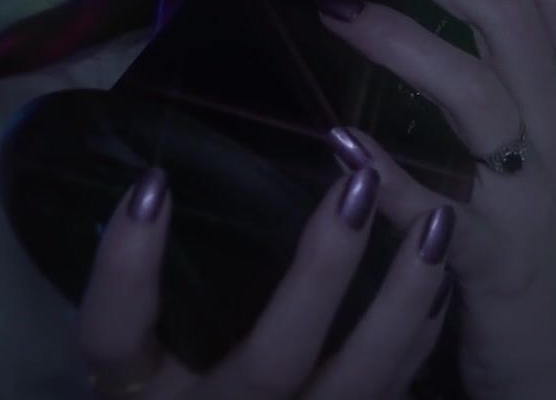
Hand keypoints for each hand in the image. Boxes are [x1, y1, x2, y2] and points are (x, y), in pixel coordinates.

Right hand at [79, 166, 456, 398]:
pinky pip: (391, 393)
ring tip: (437, 221)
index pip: (113, 334)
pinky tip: (442, 274)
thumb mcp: (138, 351)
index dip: (126, 267)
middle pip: (270, 363)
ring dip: (402, 301)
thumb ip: (147, 288)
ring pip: (356, 385)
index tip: (153, 181)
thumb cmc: (166, 384)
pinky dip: (419, 334)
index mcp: (138, 390)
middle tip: (360, 183)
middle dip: (321, 275)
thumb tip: (162, 176)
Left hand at [315, 0, 555, 398]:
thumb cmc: (524, 240)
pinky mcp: (492, 262)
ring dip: (403, 46)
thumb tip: (422, 2)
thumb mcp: (526, 152)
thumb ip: (490, 83)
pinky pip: (435, 209)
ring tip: (336, 12)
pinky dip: (385, 172)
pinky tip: (336, 140)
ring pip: (478, 100)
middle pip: (510, 24)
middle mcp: (555, 137)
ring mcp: (529, 199)